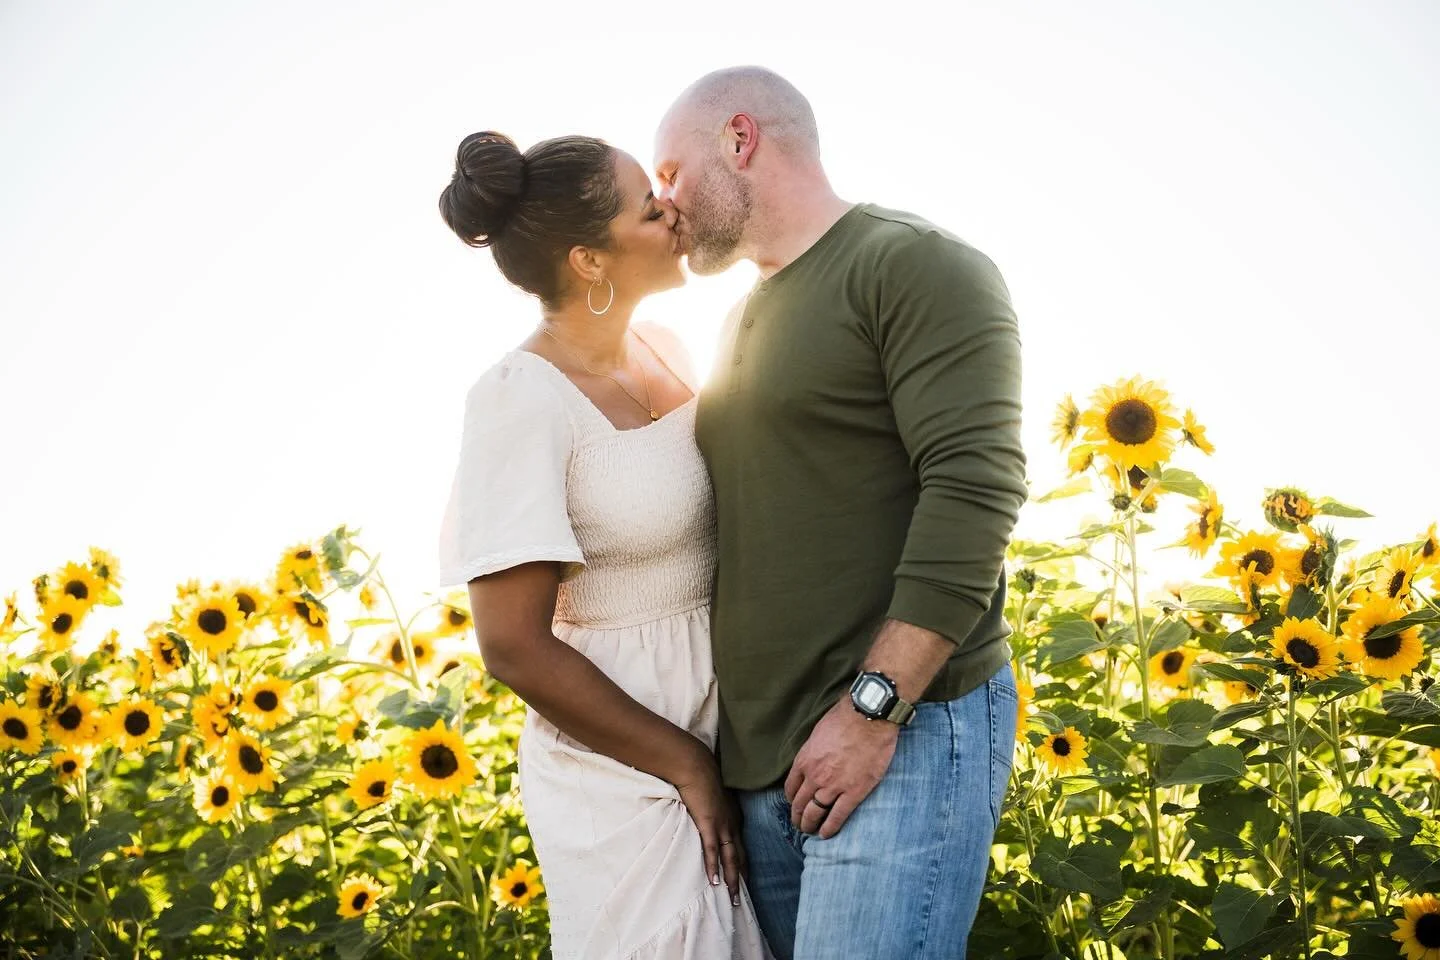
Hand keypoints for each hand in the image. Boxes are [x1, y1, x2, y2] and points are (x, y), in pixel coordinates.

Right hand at [672, 741, 745, 905]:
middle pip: (739, 856)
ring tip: (733, 898)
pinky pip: (712, 850)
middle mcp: (732, 824)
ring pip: (730, 858)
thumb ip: (714, 806)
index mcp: (733, 817)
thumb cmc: (703, 777)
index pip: (740, 846)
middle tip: (741, 898)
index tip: (744, 879)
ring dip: (731, 879)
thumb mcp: (714, 794)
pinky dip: (714, 866)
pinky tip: (714, 881)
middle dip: (740, 878)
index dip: (743, 864)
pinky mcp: (708, 824)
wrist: (696, 766)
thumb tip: (709, 812)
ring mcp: (722, 825)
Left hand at [784, 696, 898, 838]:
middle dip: (797, 816)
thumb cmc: (845, 718)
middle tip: (799, 824)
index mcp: (805, 760)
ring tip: (810, 831)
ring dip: (809, 825)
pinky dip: (830, 828)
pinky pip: (837, 816)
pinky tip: (826, 834)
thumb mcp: (819, 732)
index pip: (791, 787)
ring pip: (815, 813)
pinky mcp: (854, 792)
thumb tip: (814, 757)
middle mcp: (814, 776)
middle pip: (800, 803)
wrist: (869, 718)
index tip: (794, 804)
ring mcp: (833, 786)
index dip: (791, 799)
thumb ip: (813, 749)